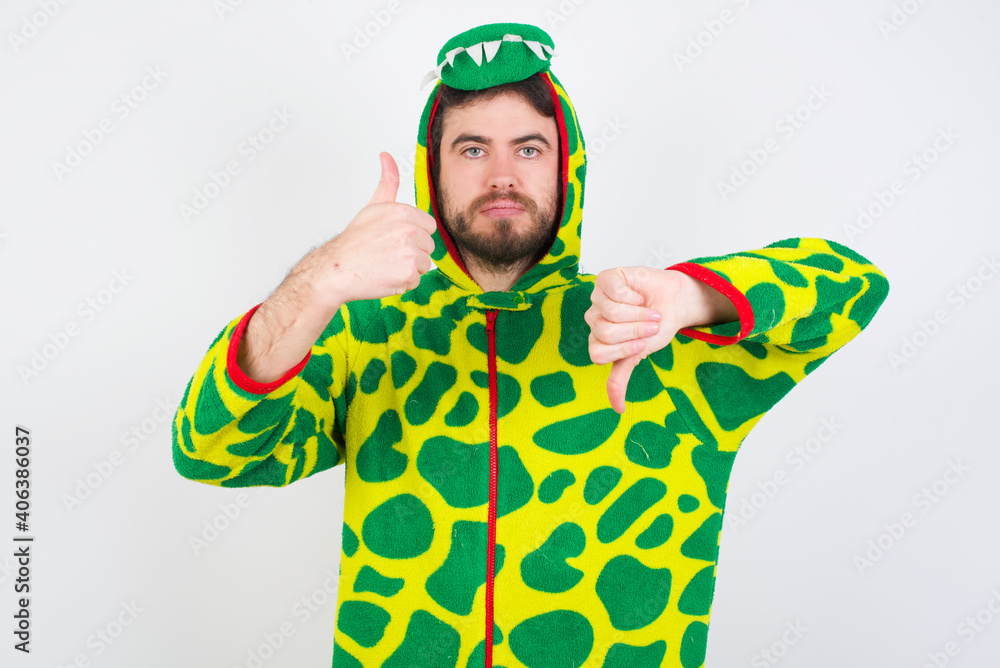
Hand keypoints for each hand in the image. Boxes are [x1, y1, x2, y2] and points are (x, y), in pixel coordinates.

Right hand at [294, 152, 438, 307]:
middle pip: (428, 247)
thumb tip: (387, 156)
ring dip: (408, 269)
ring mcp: (409, 253)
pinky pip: (416, 281)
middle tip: (387, 253)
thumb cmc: (354, 241)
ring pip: (424, 265)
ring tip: (385, 264)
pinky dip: (402, 283)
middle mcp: (409, 231)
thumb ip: (388, 182)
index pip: (428, 227)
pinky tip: (385, 275)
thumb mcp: (374, 206)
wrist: (337, 268)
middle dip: (412, 253)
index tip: (394, 239)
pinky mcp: (408, 274)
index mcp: (404, 212)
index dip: (413, 235)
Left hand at [585, 267, 695, 414]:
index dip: (623, 349)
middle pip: (605, 333)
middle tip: (651, 324)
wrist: (674, 302)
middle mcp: (594, 320)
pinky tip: (638, 294)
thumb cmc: (656, 327)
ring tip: (648, 310)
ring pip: (610, 313)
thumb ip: (621, 378)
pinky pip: (613, 291)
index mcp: (598, 340)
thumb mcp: (638, 355)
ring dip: (637, 313)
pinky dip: (632, 295)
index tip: (643, 344)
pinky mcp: (605, 279)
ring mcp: (598, 299)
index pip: (598, 354)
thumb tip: (617, 409)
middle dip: (635, 330)